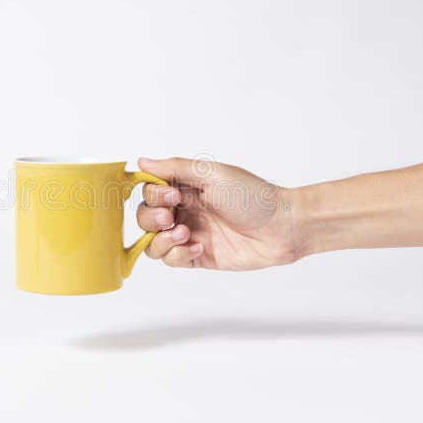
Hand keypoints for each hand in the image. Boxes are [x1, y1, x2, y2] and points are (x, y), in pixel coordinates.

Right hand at [136, 157, 302, 269]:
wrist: (280, 227)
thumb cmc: (252, 196)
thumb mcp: (212, 174)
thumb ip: (175, 168)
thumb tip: (142, 162)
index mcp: (186, 187)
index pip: (150, 191)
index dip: (153, 195)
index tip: (172, 196)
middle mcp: (185, 210)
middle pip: (145, 217)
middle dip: (150, 218)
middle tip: (170, 217)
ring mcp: (190, 234)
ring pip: (153, 243)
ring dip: (161, 240)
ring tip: (185, 234)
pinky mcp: (197, 256)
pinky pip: (171, 260)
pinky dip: (178, 254)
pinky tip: (198, 247)